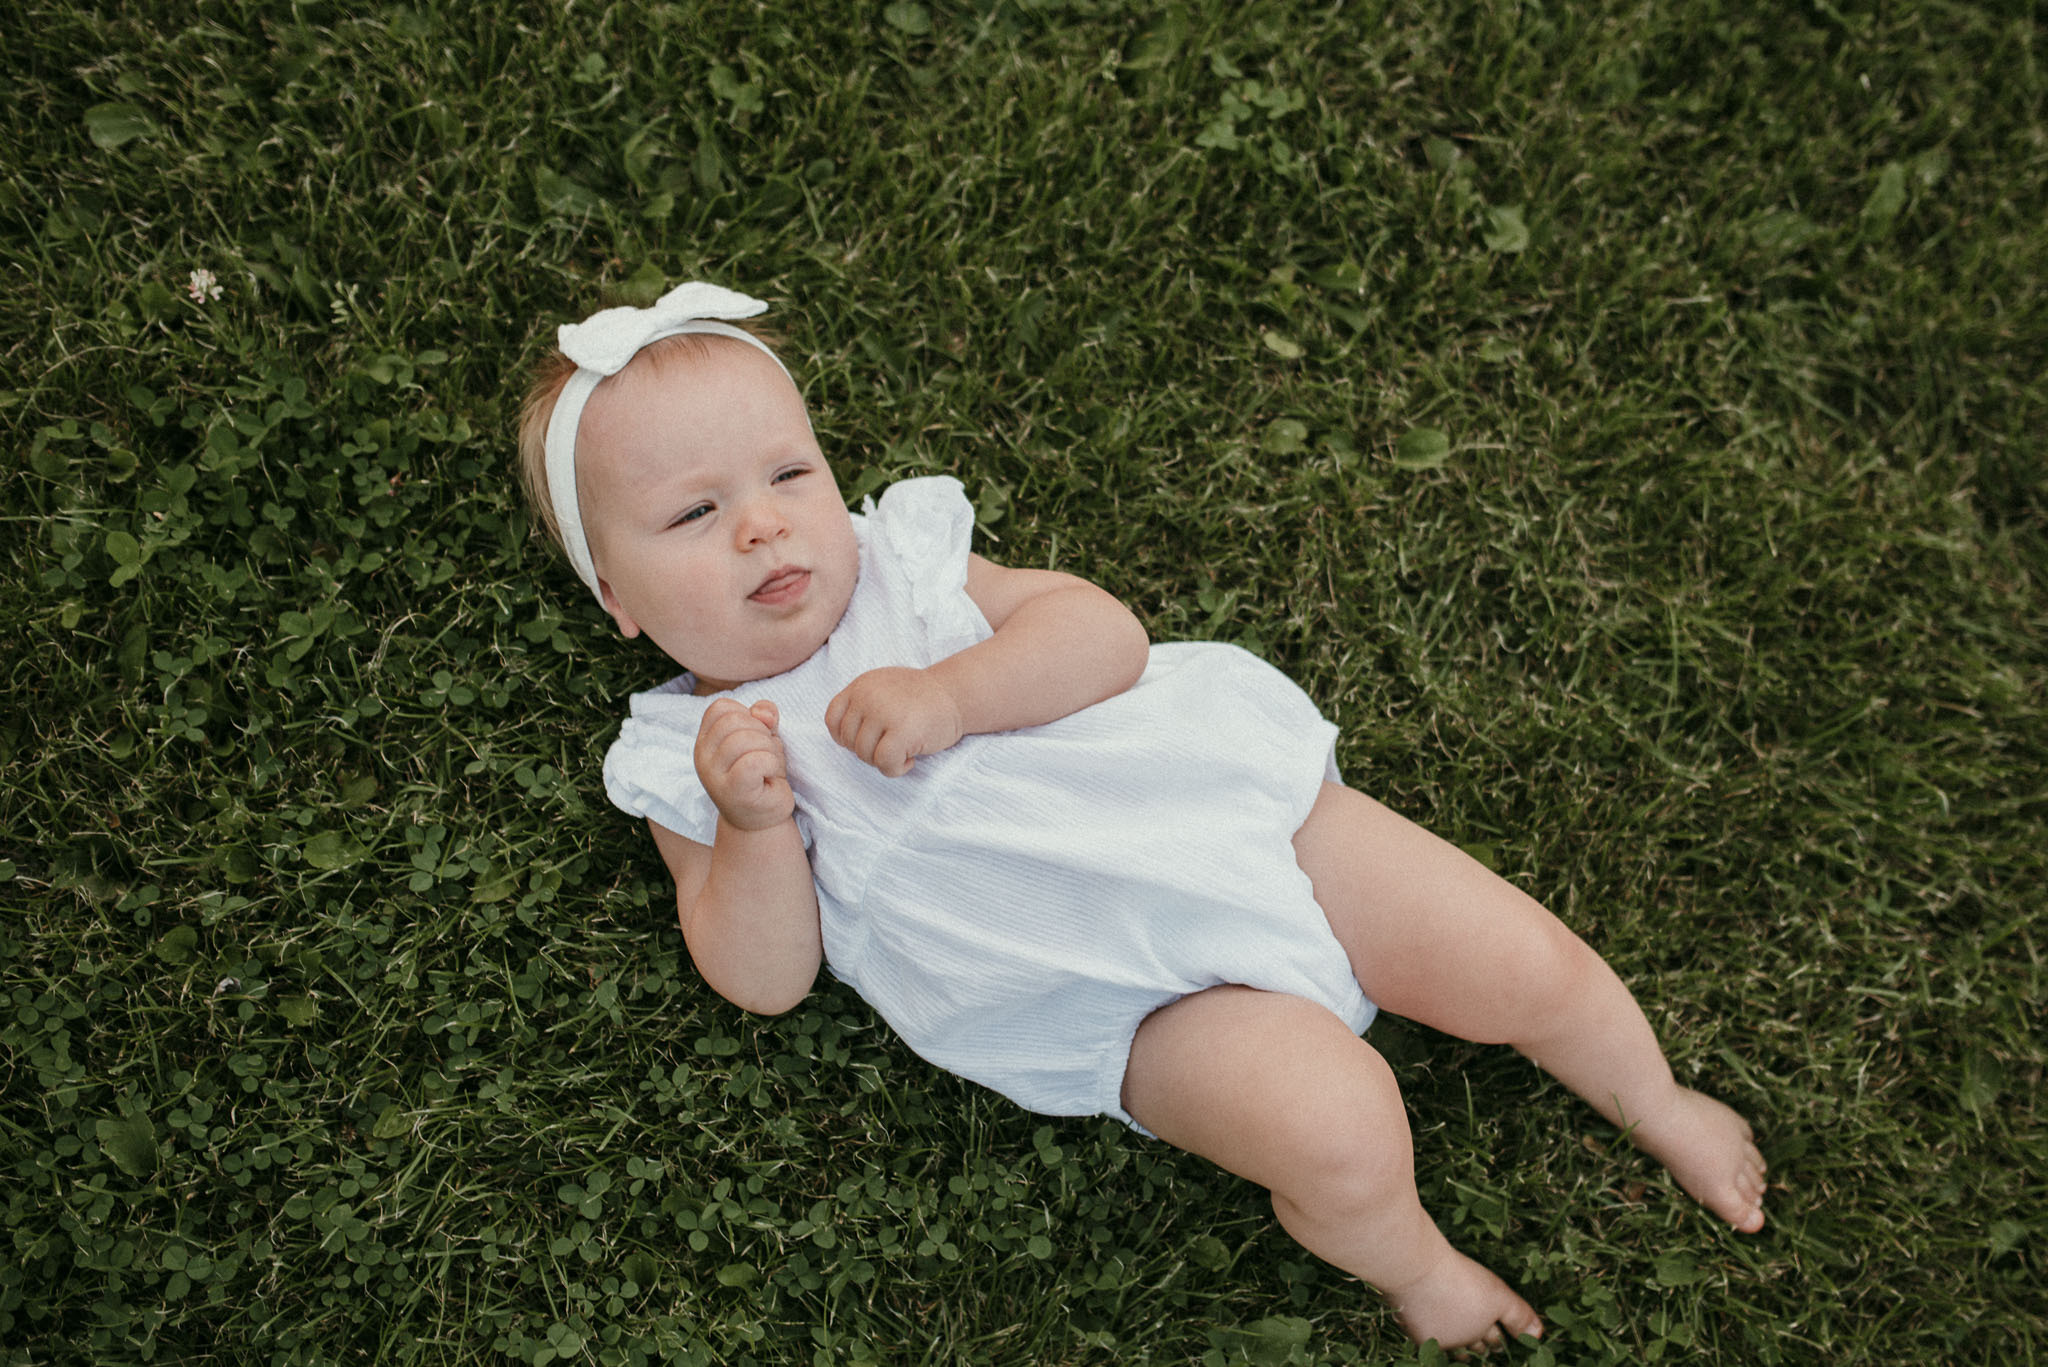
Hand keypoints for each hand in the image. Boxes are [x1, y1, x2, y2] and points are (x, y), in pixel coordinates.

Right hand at [694, 699, 795, 830]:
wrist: (760, 822)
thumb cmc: (761, 776)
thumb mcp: (764, 739)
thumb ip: (763, 718)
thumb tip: (763, 711)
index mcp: (705, 740)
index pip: (721, 707)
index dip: (747, 715)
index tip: (756, 737)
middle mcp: (702, 756)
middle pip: (735, 720)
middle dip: (762, 733)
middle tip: (766, 756)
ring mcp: (713, 775)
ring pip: (746, 739)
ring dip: (769, 750)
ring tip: (768, 768)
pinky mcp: (731, 791)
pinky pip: (755, 761)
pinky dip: (771, 764)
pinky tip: (769, 778)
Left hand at [825, 667, 963, 776]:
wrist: (957, 694)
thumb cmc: (922, 698)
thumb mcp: (884, 688)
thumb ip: (862, 705)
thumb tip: (844, 740)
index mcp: (862, 685)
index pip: (832, 719)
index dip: (845, 737)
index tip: (869, 739)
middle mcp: (868, 696)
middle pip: (848, 741)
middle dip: (868, 751)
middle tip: (893, 745)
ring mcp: (884, 712)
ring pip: (864, 755)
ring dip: (883, 761)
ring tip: (904, 750)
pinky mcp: (902, 731)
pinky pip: (884, 763)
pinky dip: (895, 769)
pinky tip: (910, 760)